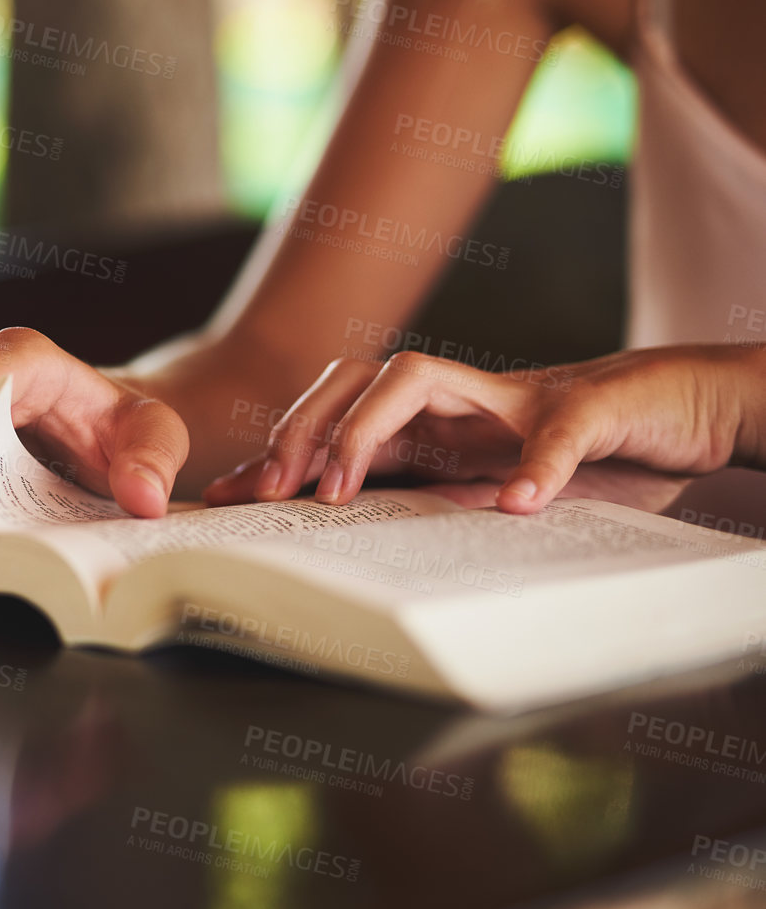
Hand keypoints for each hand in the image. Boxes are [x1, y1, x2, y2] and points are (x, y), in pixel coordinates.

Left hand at [205, 345, 765, 512]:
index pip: (335, 416)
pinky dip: (537, 462)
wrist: (678, 408)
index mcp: (431, 422)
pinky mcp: (592, 409)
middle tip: (273, 489)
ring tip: (341, 490)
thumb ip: (414, 495)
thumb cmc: (568, 453)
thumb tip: (323, 529)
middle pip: (354, 379)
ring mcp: (518, 397)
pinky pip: (559, 429)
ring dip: (369, 429)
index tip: (228, 496)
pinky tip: (517, 504)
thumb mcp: (479, 485)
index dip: (280, 448)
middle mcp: (458, 399)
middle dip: (303, 428)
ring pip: (421, 378)